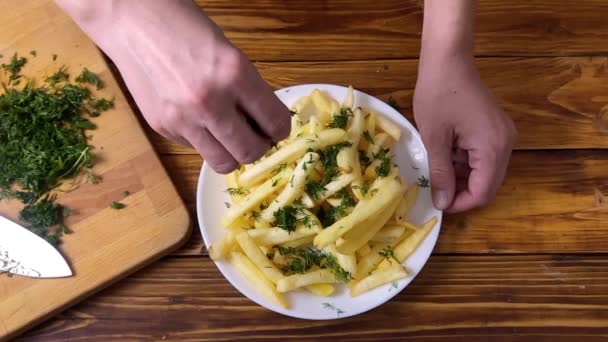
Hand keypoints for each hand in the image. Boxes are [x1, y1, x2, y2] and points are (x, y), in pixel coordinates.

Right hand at [56, 0, 289, 172]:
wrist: (131, 20)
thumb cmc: (184, 27)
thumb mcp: (230, 52)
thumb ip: (249, 88)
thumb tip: (265, 121)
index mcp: (235, 75)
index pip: (275, 123)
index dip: (280, 129)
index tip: (276, 127)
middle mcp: (210, 102)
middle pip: (251, 152)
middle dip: (260, 147)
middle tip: (256, 135)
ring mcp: (183, 120)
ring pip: (223, 162)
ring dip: (233, 153)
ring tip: (230, 136)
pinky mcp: (162, 128)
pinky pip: (195, 148)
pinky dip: (204, 140)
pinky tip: (197, 118)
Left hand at [414, 55, 516, 212]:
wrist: (448, 60)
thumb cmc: (438, 95)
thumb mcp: (434, 138)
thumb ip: (440, 173)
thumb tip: (443, 204)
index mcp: (493, 147)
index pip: (483, 192)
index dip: (461, 204)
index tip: (439, 204)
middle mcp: (506, 144)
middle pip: (488, 185)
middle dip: (461, 191)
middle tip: (435, 187)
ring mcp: (504, 136)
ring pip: (485, 172)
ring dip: (462, 176)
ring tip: (438, 165)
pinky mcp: (496, 129)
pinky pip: (484, 157)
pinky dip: (465, 162)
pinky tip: (447, 153)